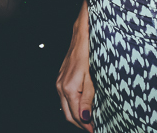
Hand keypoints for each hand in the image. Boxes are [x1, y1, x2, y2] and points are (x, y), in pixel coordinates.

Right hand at [57, 1, 93, 130]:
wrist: (81, 33)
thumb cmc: (89, 52)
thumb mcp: (92, 77)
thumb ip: (88, 98)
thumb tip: (86, 117)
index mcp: (68, 87)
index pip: (76, 115)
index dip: (87, 125)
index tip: (98, 129)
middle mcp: (60, 86)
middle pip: (69, 114)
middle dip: (81, 124)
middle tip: (95, 128)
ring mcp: (59, 82)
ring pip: (66, 107)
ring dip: (77, 116)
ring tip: (92, 120)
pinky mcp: (61, 78)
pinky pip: (65, 98)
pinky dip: (74, 106)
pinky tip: (84, 106)